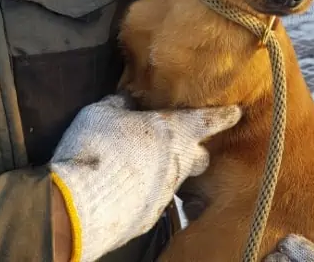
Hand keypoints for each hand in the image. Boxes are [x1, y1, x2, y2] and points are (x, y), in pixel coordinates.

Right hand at [49, 95, 240, 261]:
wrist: (77, 206)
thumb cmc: (96, 148)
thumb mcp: (102, 112)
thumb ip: (120, 104)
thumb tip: (126, 98)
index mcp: (172, 132)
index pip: (208, 120)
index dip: (224, 115)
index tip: (236, 112)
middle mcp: (178, 162)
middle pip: (201, 157)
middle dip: (196, 151)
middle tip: (178, 145)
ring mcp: (167, 192)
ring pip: (177, 178)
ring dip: (165, 171)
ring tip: (138, 167)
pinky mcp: (151, 217)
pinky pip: (155, 199)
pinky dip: (146, 191)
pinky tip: (126, 189)